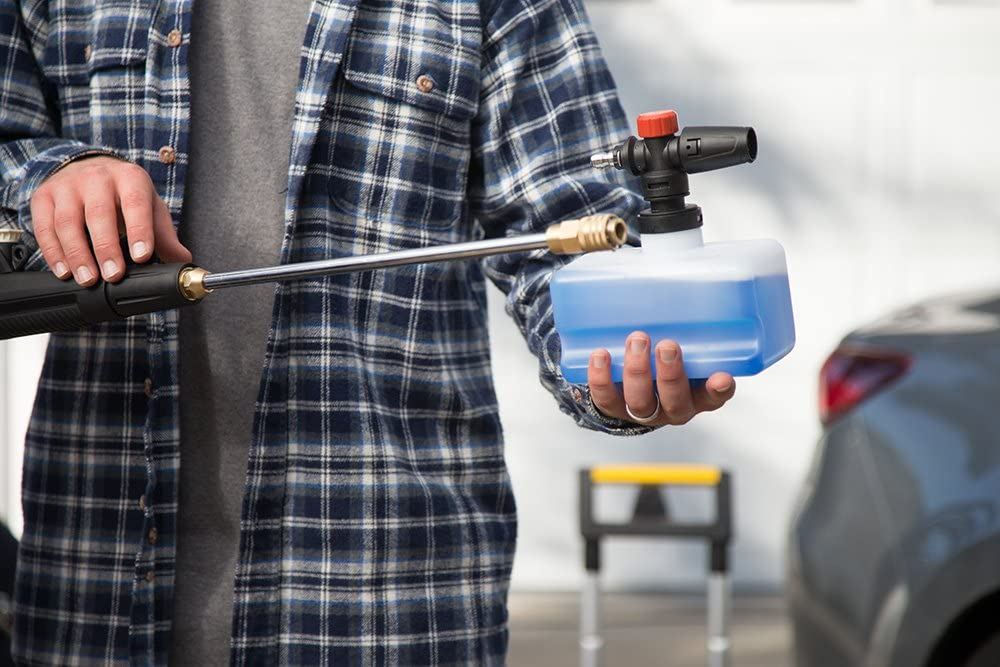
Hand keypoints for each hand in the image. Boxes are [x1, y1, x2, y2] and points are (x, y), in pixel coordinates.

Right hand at [30, 156, 190, 285]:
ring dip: (77, 254)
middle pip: (99, 214)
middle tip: (113, 275)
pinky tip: (64, 271)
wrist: (87, 167)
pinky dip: (53, 252)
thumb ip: (165, 235)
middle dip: (106, 248)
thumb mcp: (150, 207)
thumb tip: (182, 261)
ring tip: (88, 279)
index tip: (141, 257)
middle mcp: (97, 177)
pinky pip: (44, 226)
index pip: (136, 204)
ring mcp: (67, 186)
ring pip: (68, 221)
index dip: (139, 230)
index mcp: (130, 178)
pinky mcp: (43, 196)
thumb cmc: (124, 193)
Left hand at [587, 331, 735, 426]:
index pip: (714, 396)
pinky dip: (601, 378)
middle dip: (670, 374)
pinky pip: (606, 398)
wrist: (629, 380)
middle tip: (667, 345)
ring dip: (637, 371)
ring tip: (636, 340)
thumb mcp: (682, 343)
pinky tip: (601, 355)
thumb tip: (682, 276)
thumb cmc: (664, 356)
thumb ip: (685, 324)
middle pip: (675, 401)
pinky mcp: (613, 408)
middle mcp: (672, 407)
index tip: (721, 378)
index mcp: (697, 394)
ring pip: (640, 402)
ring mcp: (643, 411)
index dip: (719, 390)